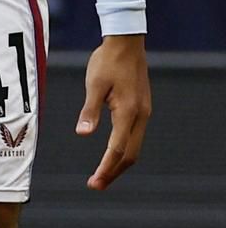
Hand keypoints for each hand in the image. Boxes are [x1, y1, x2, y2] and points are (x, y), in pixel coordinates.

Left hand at [76, 34, 150, 189]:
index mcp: (128, 112)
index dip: (106, 168)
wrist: (126, 42)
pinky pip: (135, 136)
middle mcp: (140, 116)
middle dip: (113, 172)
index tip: (94, 182)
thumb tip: (83, 134)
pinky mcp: (142, 108)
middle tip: (96, 184)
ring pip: (134, 147)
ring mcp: (144, 113)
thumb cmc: (107, 60)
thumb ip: (90, 110)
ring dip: (119, 162)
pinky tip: (113, 152)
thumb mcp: (94, 83)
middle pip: (130, 155)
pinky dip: (124, 149)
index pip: (117, 149)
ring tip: (103, 173)